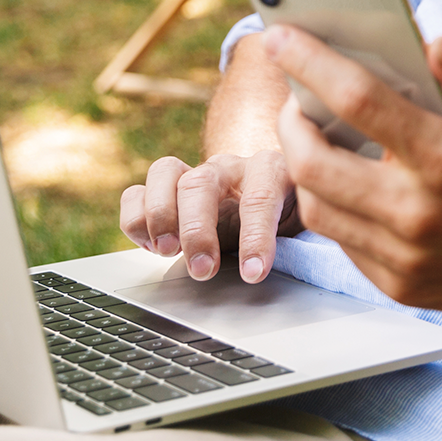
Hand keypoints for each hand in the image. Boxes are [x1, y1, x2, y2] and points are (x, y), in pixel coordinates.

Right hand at [118, 147, 297, 282]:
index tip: (253, 274)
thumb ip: (304, 238)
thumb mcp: (305, 224)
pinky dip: (135, 219)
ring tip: (166, 252)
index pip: (261, 197)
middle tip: (202, 270)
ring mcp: (194, 172)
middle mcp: (228, 166)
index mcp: (271, 169)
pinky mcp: (166, 189)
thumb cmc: (290, 214)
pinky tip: (150, 247)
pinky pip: (136, 191)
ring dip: (159, 216)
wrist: (274, 197)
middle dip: (197, 230)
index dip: (256, 237)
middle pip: (201, 182)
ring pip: (164, 172)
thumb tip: (306, 265)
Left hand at [264, 30, 441, 319]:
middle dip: (290, 121)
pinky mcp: (406, 286)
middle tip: (298, 100)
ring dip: (306, 169)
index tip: (282, 37)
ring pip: (318, 208)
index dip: (310, 62)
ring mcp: (407, 257)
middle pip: (311, 162)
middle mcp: (418, 212)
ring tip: (320, 141)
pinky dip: (337, 208)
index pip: (355, 100)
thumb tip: (436, 44)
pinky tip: (353, 184)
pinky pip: (345, 244)